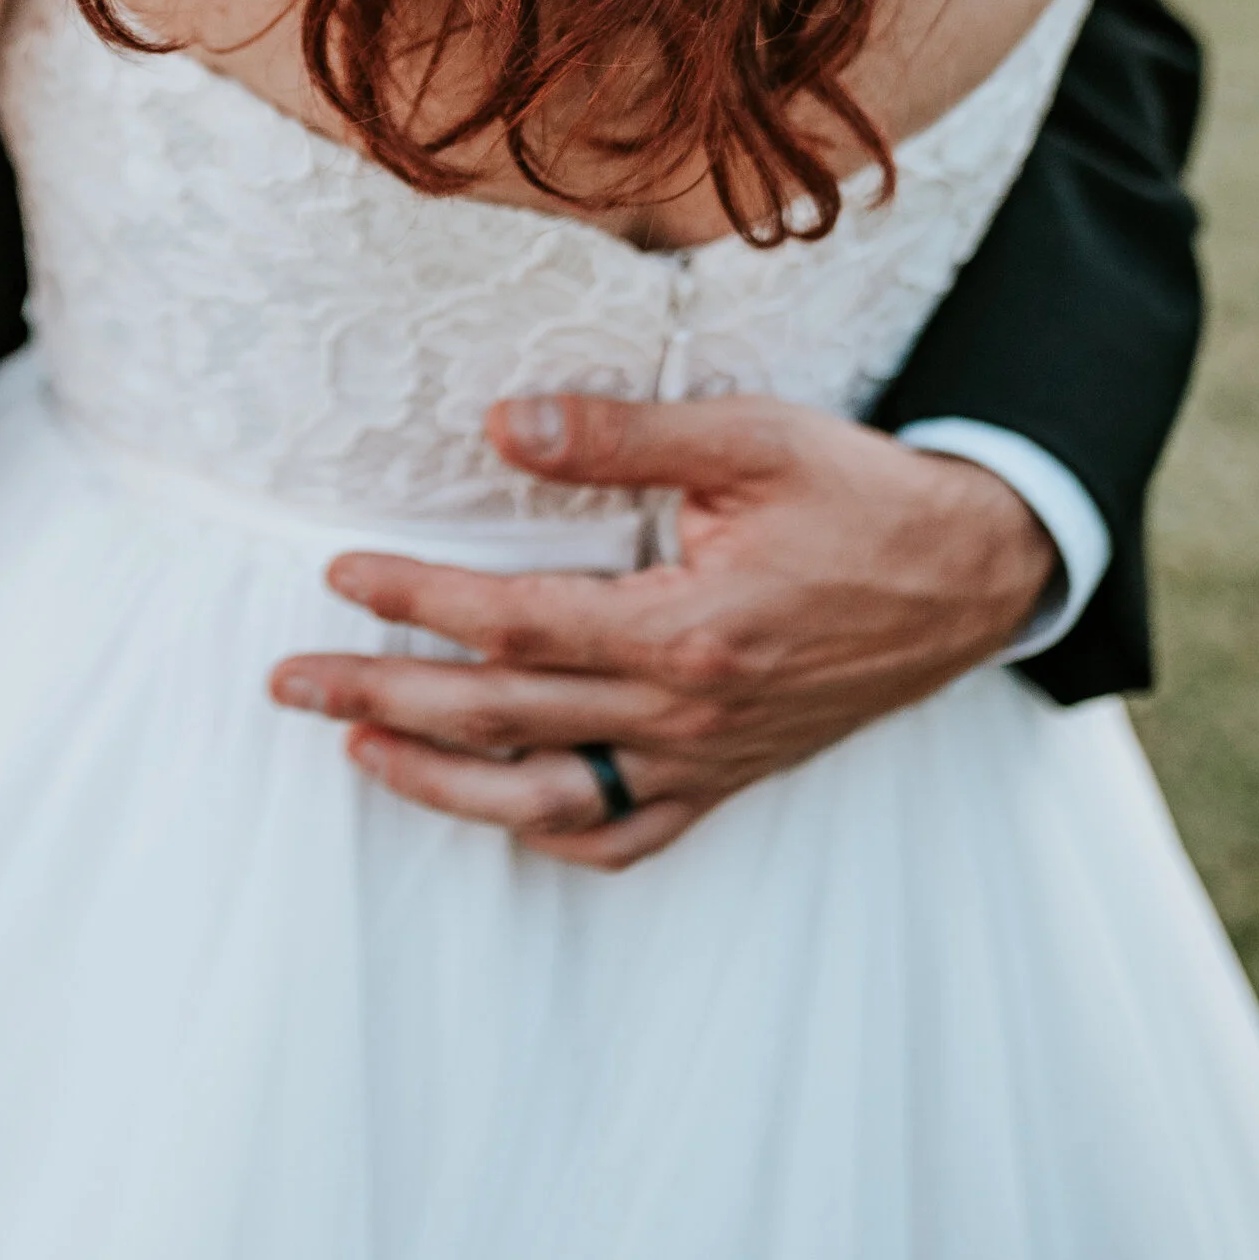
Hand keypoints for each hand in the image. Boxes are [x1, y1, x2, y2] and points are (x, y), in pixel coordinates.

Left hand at [270, 393, 1057, 870]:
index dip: (420, 603)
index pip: (516, 625)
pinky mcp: (728, 781)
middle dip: (382, 700)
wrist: (972, 576)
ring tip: (354, 748)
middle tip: (287, 682)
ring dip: (438, 784)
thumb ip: (618, 436)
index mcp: (689, 632)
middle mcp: (689, 718)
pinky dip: (546, 830)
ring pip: (546, 799)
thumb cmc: (859, 497)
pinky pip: (623, 836)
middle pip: (504, 720)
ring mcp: (708, 763)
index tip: (342, 576)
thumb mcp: (748, 437)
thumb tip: (499, 423)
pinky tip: (490, 804)